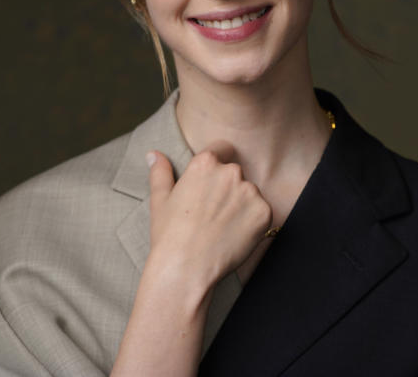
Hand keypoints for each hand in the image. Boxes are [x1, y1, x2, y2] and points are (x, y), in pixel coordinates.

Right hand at [145, 142, 272, 291]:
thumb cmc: (170, 235)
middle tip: (212, 215)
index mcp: (205, 163)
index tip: (211, 186)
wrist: (186, 268)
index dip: (217, 168)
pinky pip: (261, 212)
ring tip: (222, 229)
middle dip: (228, 189)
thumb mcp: (160, 200)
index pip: (221, 149)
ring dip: (242, 206)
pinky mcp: (264, 212)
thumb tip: (154, 154)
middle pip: (236, 173)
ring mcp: (250, 192)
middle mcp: (231, 172)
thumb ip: (160, 172)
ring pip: (250, 193)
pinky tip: (234, 237)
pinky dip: (253, 223)